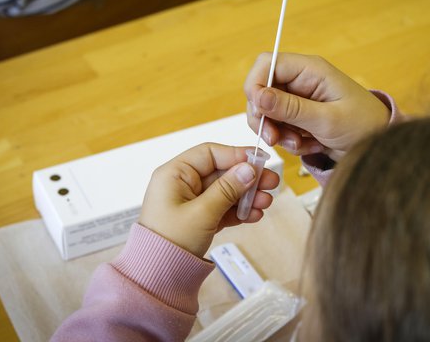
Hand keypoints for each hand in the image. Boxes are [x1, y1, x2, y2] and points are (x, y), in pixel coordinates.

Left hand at [139, 143, 279, 257]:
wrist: (158, 276)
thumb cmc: (171, 241)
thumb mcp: (202, 213)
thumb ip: (227, 189)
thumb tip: (249, 169)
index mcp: (174, 174)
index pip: (209, 154)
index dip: (236, 155)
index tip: (260, 160)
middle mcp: (182, 184)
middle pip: (221, 172)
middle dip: (247, 178)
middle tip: (272, 182)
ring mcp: (190, 201)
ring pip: (225, 191)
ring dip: (247, 196)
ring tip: (266, 203)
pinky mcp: (198, 218)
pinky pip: (222, 207)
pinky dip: (238, 210)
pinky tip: (255, 214)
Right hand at [244, 53, 390, 160]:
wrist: (380, 148)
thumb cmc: (364, 126)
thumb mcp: (327, 119)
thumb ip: (290, 108)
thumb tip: (257, 96)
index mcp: (310, 70)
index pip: (267, 63)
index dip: (256, 84)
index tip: (258, 110)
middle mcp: (301, 81)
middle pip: (261, 90)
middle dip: (264, 117)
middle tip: (274, 138)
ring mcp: (299, 100)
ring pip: (267, 113)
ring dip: (277, 133)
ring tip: (300, 144)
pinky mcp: (299, 118)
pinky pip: (279, 128)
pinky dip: (288, 141)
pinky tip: (309, 145)